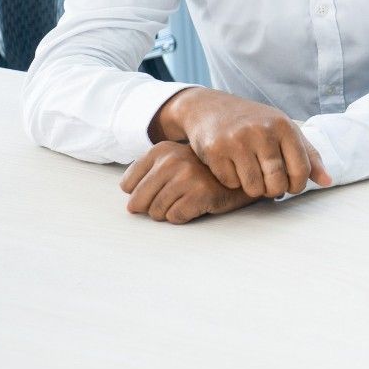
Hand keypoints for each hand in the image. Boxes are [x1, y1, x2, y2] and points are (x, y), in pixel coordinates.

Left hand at [120, 141, 258, 222]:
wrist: (242, 171)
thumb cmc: (203, 172)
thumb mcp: (174, 161)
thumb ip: (150, 174)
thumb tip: (130, 206)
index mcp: (160, 150)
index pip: (127, 185)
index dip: (141, 194)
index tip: (157, 191)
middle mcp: (171, 161)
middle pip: (138, 202)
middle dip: (151, 208)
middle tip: (171, 201)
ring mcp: (186, 177)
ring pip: (156, 212)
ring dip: (168, 213)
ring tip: (185, 201)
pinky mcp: (200, 194)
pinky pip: (175, 217)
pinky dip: (183, 217)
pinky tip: (195, 206)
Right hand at [149, 88, 331, 198]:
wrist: (209, 108)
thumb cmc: (254, 122)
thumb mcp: (284, 130)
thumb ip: (308, 155)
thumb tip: (328, 182)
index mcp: (283, 126)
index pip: (301, 170)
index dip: (298, 185)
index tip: (291, 186)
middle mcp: (261, 131)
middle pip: (277, 183)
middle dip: (274, 190)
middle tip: (269, 184)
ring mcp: (237, 140)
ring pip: (253, 187)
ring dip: (254, 189)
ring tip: (253, 176)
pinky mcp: (215, 150)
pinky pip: (231, 183)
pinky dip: (233, 182)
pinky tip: (233, 167)